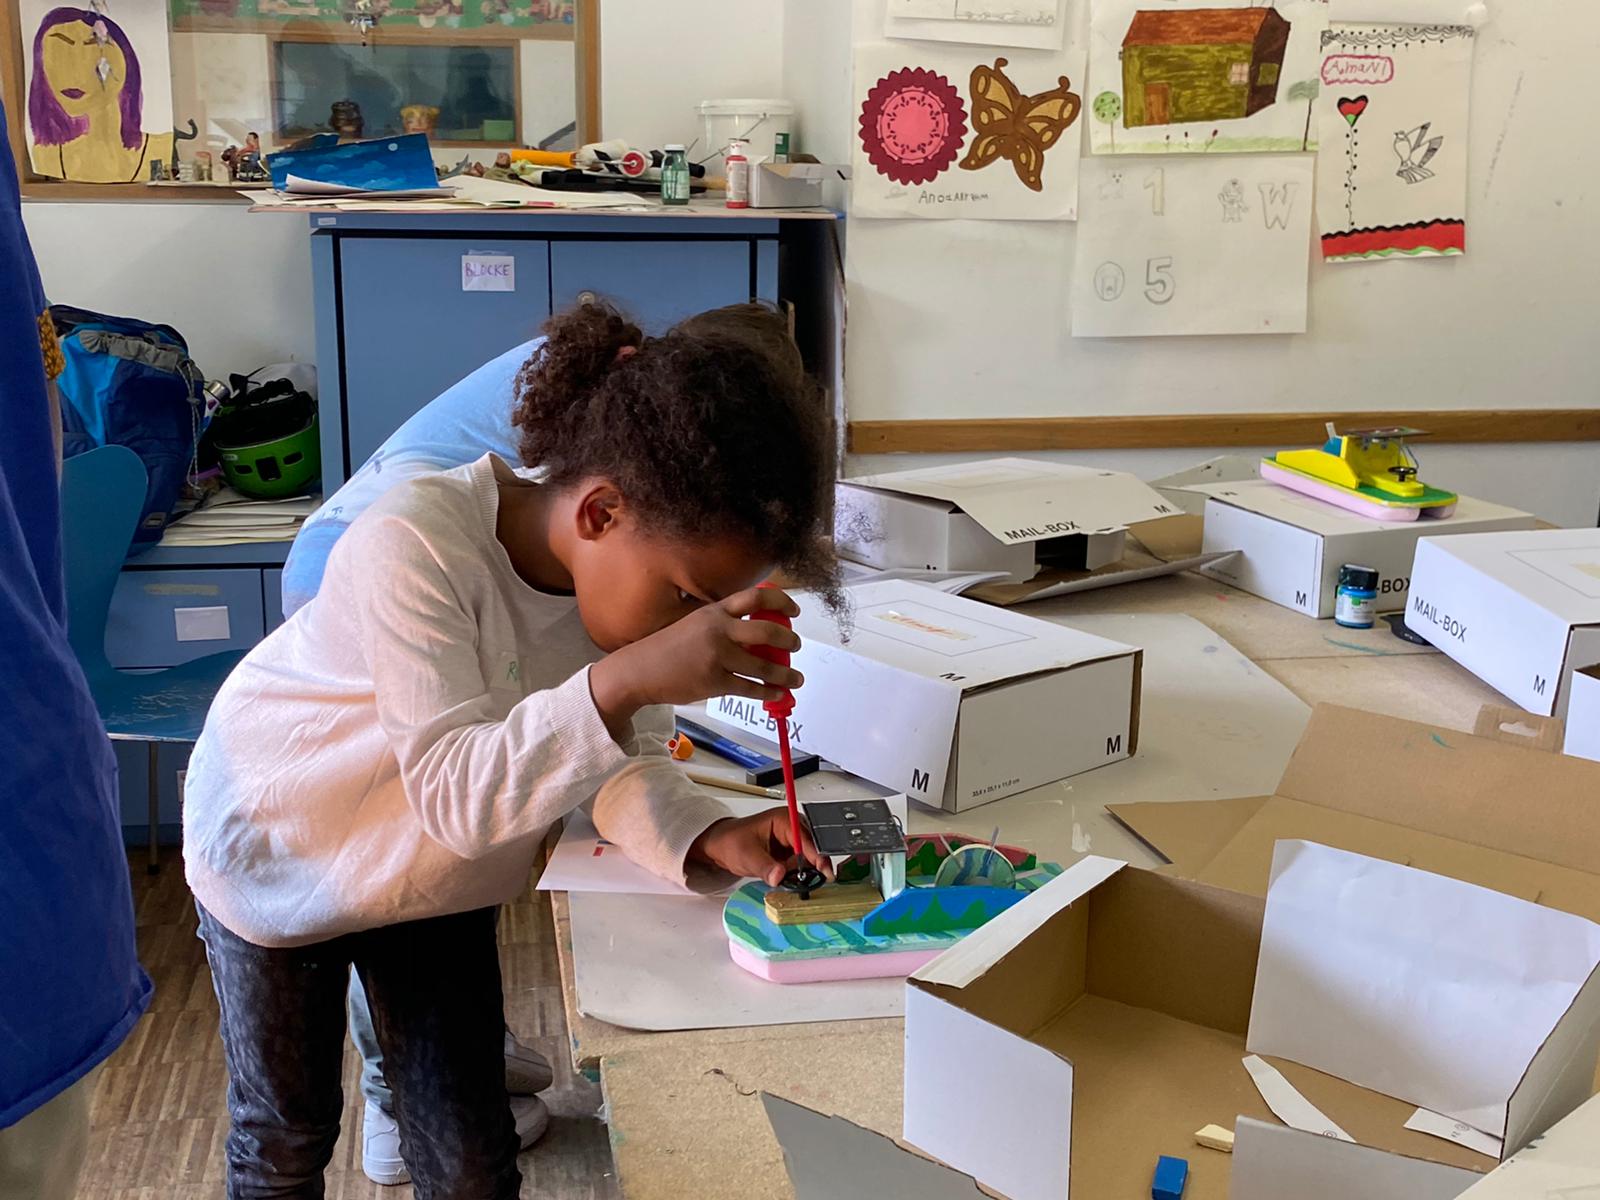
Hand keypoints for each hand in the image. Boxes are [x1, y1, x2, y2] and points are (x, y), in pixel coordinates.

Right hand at [589, 587, 803, 735]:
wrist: (639, 670)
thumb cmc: (668, 648)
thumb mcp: (695, 623)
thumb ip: (723, 624)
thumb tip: (759, 635)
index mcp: (715, 611)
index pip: (756, 597)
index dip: (781, 602)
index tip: (794, 612)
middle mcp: (718, 630)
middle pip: (768, 632)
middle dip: (789, 641)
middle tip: (796, 646)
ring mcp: (717, 657)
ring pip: (764, 666)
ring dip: (786, 674)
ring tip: (795, 678)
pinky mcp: (715, 682)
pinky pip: (751, 688)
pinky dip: (768, 692)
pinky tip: (776, 693)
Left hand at [689, 808, 833, 887]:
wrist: (721, 847)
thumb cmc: (731, 842)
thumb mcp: (746, 855)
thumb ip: (764, 866)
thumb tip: (779, 875)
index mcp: (784, 819)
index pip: (806, 837)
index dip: (817, 855)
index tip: (824, 871)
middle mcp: (793, 828)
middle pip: (815, 847)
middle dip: (818, 864)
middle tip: (819, 880)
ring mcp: (793, 842)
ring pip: (811, 859)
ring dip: (810, 872)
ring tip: (807, 883)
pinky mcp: (791, 855)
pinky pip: (803, 867)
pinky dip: (802, 876)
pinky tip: (798, 882)